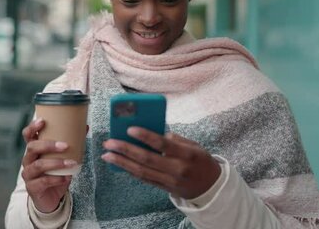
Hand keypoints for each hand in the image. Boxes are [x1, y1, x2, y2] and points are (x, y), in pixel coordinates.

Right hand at [20, 119, 85, 212]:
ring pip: (38, 165)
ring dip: (56, 163)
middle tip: (65, 145)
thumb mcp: (63, 158)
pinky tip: (66, 178)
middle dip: (48, 145)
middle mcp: (28, 160)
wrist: (51, 198)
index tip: (43, 121)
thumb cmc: (56, 174)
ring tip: (71, 163)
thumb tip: (84, 127)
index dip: (32, 127)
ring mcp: (28, 174)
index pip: (27, 135)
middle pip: (32, 148)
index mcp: (34, 150)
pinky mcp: (32, 187)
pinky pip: (42, 182)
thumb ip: (71, 144)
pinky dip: (56, 179)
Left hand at [101, 127, 220, 199]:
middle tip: (110, 142)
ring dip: (122, 162)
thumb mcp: (194, 145)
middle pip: (147, 159)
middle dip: (125, 150)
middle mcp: (177, 169)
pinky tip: (118, 163)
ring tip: (107, 154)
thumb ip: (174, 140)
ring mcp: (169, 181)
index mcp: (186, 154)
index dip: (145, 136)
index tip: (129, 129)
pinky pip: (144, 179)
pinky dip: (129, 170)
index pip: (163, 144)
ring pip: (142, 171)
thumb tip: (152, 133)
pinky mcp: (164, 188)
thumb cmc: (200, 160)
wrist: (211, 187)